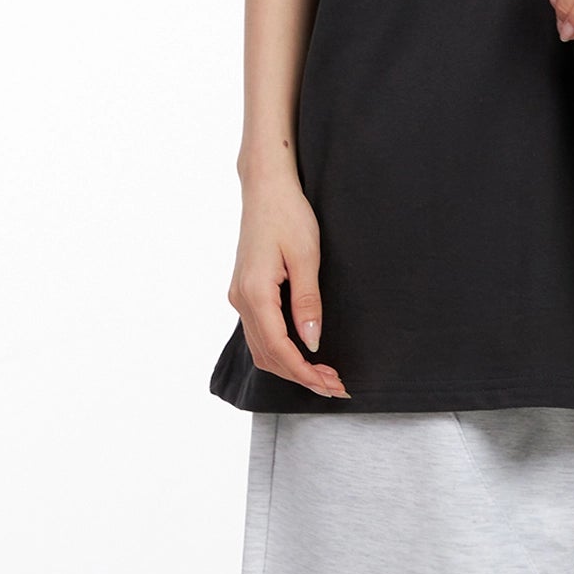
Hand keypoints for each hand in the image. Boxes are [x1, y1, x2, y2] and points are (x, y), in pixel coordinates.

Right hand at [229, 171, 349, 397]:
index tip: (330, 385)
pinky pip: (259, 332)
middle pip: (267, 355)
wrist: (266, 188)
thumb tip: (312, 343)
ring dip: (290, 365)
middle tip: (334, 386)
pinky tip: (302, 353)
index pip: (278, 348)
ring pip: (260, 347)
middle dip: (300, 375)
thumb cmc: (288, 215)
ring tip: (323, 374)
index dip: (304, 372)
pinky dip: (280, 349)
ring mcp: (239, 295)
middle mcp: (241, 299)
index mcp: (255, 292)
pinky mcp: (245, 291)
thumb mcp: (306, 256)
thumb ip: (307, 302)